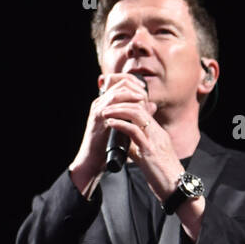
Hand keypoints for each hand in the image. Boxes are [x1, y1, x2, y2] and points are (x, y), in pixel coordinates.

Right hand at [69, 73, 155, 191]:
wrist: (92, 161)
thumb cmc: (106, 147)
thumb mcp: (124, 127)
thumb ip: (136, 114)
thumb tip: (152, 105)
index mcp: (105, 104)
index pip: (120, 83)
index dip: (134, 83)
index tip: (145, 89)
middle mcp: (100, 103)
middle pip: (119, 82)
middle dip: (134, 85)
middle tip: (145, 92)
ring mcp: (98, 109)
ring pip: (116, 91)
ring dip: (131, 92)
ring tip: (142, 97)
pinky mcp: (97, 116)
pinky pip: (112, 103)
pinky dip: (125, 102)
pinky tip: (134, 105)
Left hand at [99, 104, 184, 208]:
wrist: (176, 188)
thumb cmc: (163, 176)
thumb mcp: (149, 158)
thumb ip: (138, 148)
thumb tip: (125, 144)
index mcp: (158, 134)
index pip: (143, 111)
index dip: (128, 105)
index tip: (114, 107)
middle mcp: (158, 133)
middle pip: (139, 107)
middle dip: (121, 103)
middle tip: (107, 105)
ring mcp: (155, 140)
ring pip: (137, 114)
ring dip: (119, 110)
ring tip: (106, 111)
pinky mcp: (150, 150)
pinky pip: (134, 131)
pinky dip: (120, 124)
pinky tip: (110, 123)